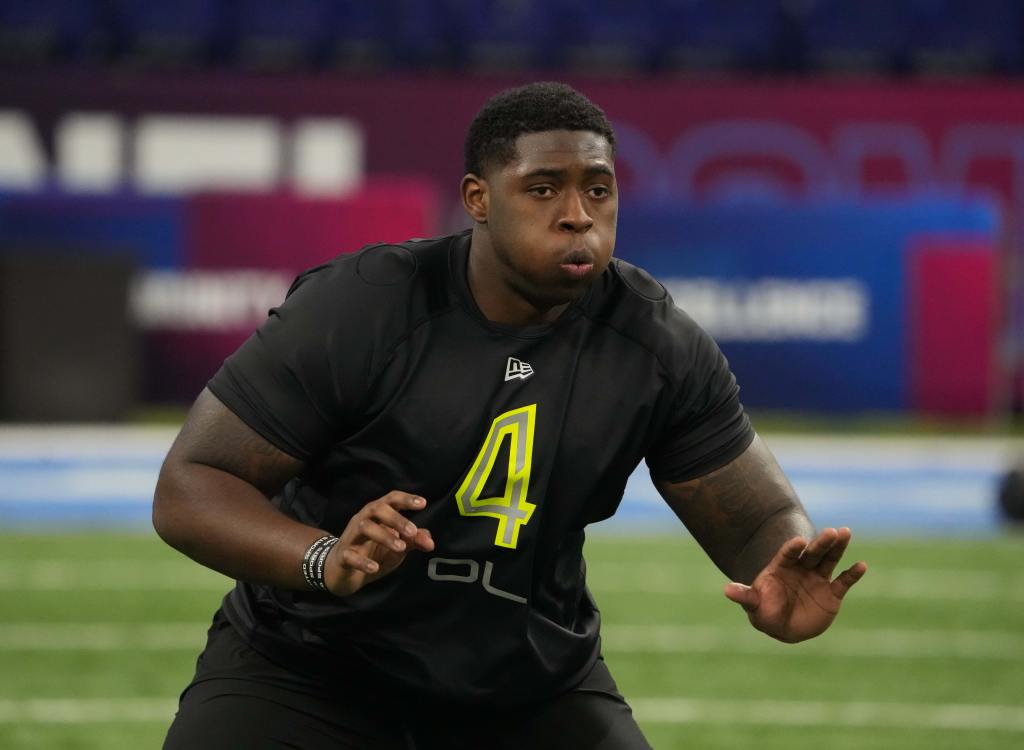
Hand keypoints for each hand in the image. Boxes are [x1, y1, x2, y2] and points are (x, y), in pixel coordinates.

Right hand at [324, 491, 434, 595]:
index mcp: (377, 515)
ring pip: (363, 527)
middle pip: (376, 508)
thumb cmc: (372, 553)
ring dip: (384, 535)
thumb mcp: (397, 547)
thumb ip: (413, 542)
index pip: (391, 500)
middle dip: (396, 518)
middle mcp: (362, 520)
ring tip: (400, 548)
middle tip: (412, 532)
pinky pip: (350, 555)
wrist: (343, 573)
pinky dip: (362, 561)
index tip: (423, 503)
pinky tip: (374, 567)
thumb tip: (431, 542)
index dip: (406, 499)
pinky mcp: (342, 556)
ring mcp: (351, 537)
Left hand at [724, 527, 866, 642]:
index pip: (788, 554)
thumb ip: (745, 596)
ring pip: (829, 559)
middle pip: (812, 552)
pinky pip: (843, 581)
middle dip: (821, 542)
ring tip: (845, 532)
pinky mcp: (832, 592)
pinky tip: (861, 565)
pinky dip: (852, 574)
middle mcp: (801, 568)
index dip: (793, 548)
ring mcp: (817, 578)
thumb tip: (727, 590)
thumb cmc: (765, 612)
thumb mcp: (754, 605)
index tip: (799, 542)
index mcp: (781, 568)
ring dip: (837, 547)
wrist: (784, 627)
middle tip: (831, 531)